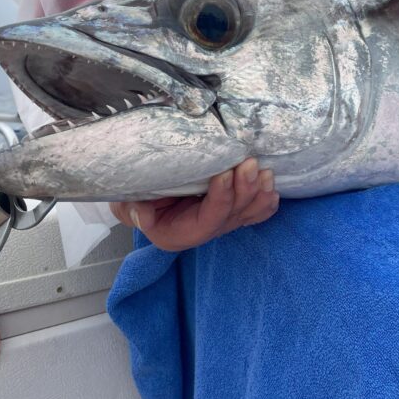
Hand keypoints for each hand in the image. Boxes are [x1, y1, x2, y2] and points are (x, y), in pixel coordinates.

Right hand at [109, 158, 278, 250]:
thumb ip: (132, 210)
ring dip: (259, 194)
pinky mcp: (230, 212)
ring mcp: (220, 223)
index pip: (208, 220)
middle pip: (232, 216)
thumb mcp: (125, 203)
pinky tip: (272, 189)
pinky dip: (265, 202)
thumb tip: (142, 214)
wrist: (142, 195)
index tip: (225, 173)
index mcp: (178, 234)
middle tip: (250, 164)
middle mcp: (203, 232)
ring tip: (266, 173)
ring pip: (247, 214)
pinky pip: (253, 213)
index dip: (220, 198)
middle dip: (245, 190)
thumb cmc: (135, 197)